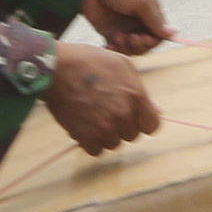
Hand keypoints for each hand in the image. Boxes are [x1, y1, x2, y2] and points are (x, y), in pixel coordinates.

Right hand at [43, 41, 159, 155]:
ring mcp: (104, 128)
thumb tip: (156, 110)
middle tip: (107, 110)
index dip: (143, 121)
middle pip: (132, 135)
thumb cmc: (89, 61)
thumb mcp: (122, 66)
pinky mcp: (85, 137)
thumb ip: (139, 90)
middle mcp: (123, 115)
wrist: (56, 68)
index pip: (152, 126)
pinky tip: (85, 125)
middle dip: (123, 125)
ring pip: (114, 143)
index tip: (133, 116)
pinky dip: (91, 141)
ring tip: (94, 116)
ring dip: (106, 134)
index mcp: (136, 97)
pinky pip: (96, 150)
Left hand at [80, 0, 175, 54]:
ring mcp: (124, 28)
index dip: (154, 40)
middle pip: (146, 44)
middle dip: (140, 45)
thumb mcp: (141, 0)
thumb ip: (155, 19)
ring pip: (132, 49)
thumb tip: (172, 33)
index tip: (146, 38)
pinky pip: (117, 49)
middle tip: (130, 38)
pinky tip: (110, 46)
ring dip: (127, 47)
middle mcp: (138, 21)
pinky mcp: (110, 33)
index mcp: (149, 12)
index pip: (159, 34)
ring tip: (118, 37)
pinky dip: (115, 51)